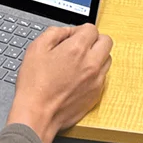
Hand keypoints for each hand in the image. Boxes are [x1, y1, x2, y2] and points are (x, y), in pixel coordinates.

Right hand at [6, 24, 112, 142]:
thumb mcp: (37, 48)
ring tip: (80, 62)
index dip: (79, 30)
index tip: (71, 37)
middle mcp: (91, 63)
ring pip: (107, 59)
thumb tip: (66, 31)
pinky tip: (79, 77)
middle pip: (106, 41)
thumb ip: (54, 32)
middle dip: (94, 40)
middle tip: (80, 46)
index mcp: (77, 49)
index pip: (92, 29)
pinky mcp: (96, 94)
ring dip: (97, 56)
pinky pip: (103, 77)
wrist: (37, 114)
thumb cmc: (35, 85)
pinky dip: (95, 73)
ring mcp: (96, 80)